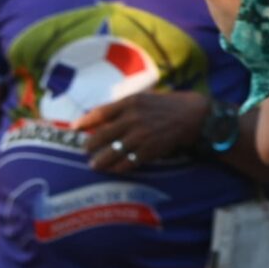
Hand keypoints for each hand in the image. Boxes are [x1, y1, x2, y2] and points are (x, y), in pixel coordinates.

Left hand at [77, 91, 208, 171]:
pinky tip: (114, 169)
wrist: (193, 115)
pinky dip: (118, 167)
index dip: (84, 121)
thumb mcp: (144, 98)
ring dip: (100, 161)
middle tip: (85, 150)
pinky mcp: (149, 150)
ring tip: (95, 165)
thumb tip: (100, 117)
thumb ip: (123, 107)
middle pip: (102, 135)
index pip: (100, 113)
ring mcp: (141, 136)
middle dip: (90, 145)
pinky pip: (128, 162)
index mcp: (130, 102)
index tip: (74, 128)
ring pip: (112, 152)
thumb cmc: (167, 105)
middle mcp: (133, 118)